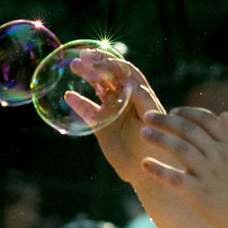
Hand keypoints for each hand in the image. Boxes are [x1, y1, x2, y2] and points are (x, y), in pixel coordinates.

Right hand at [65, 49, 169, 181]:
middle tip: (82, 55)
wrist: (148, 172)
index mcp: (140, 94)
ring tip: (74, 66)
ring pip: (98, 88)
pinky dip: (78, 103)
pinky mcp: (101, 125)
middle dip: (97, 63)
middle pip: (110, 75)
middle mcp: (126, 99)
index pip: (126, 71)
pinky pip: (88, 110)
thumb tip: (130, 83)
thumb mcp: (154, 120)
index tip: (98, 63)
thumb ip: (143, 101)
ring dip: (87, 75)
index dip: (113, 64)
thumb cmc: (158, 145)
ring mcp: (112, 111)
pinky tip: (69, 96)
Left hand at [140, 107, 227, 227]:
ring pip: (181, 149)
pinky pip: (175, 178)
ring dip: (159, 138)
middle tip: (148, 115)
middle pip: (189, 130)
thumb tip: (224, 114)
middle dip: (166, 120)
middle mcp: (219, 156)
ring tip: (143, 132)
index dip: (188, 113)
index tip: (172, 111)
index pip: (207, 119)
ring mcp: (209, 174)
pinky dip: (159, 170)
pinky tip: (144, 163)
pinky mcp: (199, 192)